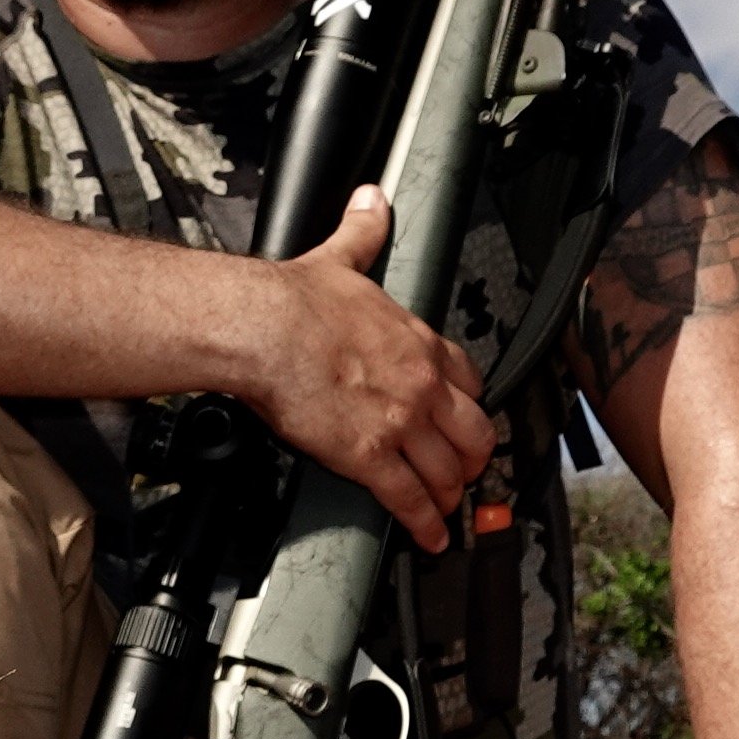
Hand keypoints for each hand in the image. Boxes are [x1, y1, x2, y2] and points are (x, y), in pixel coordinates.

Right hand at [234, 186, 496, 550]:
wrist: (263, 328)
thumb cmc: (294, 300)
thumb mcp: (342, 258)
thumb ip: (364, 233)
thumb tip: (371, 201)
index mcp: (417, 341)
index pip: (469, 380)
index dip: (470, 405)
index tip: (466, 417)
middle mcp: (420, 386)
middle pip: (474, 433)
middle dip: (475, 458)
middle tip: (467, 471)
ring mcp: (399, 425)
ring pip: (448, 471)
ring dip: (451, 494)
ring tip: (447, 508)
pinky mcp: (368, 458)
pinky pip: (410, 499)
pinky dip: (425, 523)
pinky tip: (430, 536)